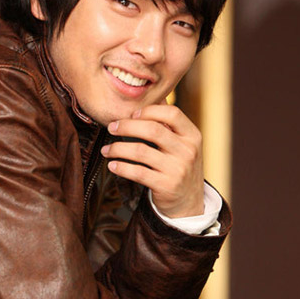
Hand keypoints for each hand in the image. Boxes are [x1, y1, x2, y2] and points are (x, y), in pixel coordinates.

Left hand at [101, 103, 203, 217]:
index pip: (172, 113)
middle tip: (111, 127)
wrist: (188, 202)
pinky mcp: (166, 186)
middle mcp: (187, 151)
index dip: (149, 110)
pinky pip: (137, 172)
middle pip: (153, 130)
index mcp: (192, 135)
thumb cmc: (180, 166)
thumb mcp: (183, 144)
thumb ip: (170, 123)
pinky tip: (113, 165)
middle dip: (126, 126)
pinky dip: (121, 167)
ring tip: (106, 150)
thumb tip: (155, 96)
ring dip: (118, 148)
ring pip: (140, 151)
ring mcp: (177, 169)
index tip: (132, 114)